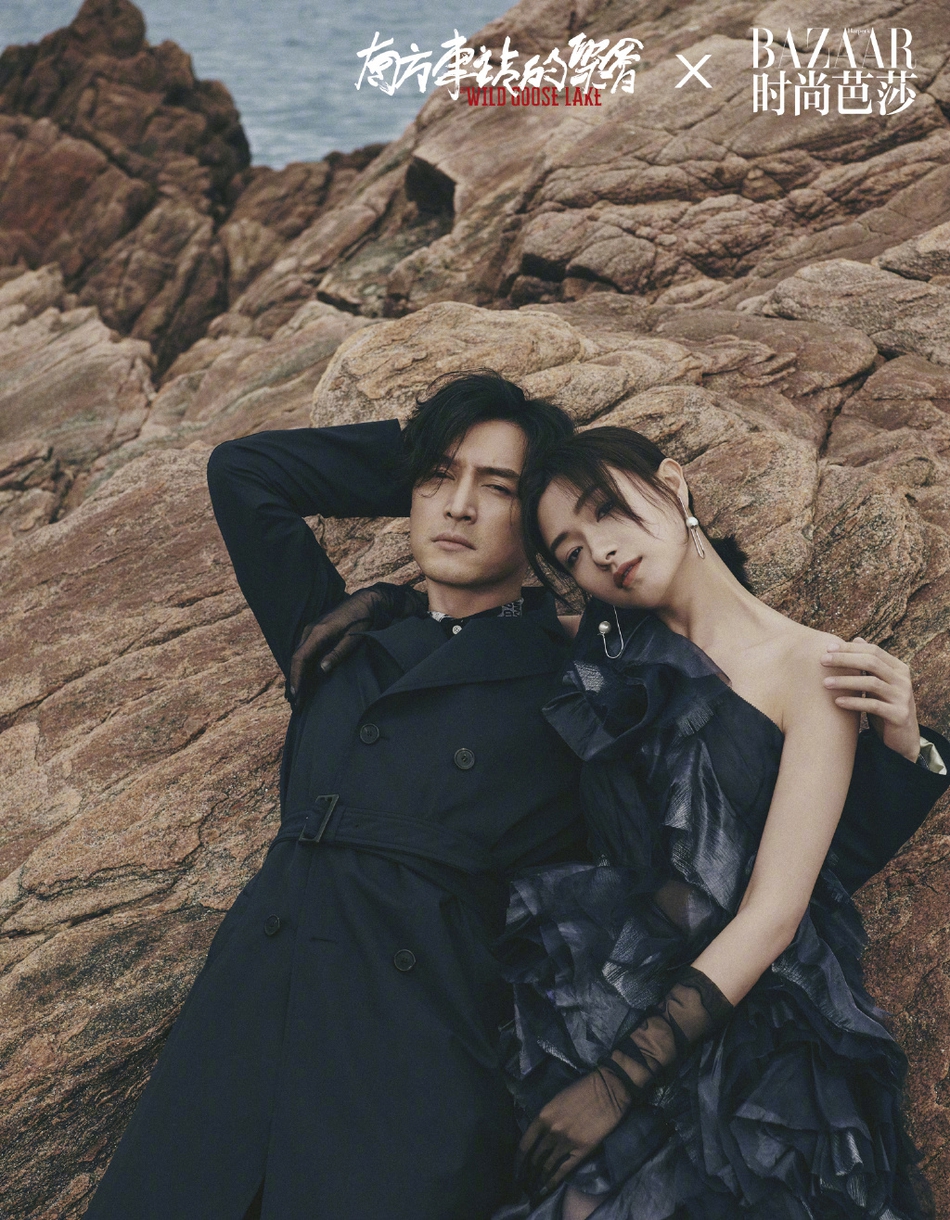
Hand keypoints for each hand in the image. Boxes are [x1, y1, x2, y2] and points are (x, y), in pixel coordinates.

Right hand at [288, 583, 425, 700]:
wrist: (367, 601)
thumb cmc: (362, 620)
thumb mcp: (353, 639)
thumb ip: (337, 653)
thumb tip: (322, 669)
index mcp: (318, 632)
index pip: (300, 658)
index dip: (296, 677)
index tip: (295, 693)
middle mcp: (310, 630)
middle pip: (296, 658)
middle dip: (294, 680)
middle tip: (295, 702)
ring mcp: (311, 629)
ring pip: (298, 655)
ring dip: (296, 674)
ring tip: (297, 694)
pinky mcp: (315, 631)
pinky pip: (304, 650)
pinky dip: (302, 665)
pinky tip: (303, 677)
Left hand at [518, 1067, 629, 1199]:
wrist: (608, 1090)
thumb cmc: (582, 1090)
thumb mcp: (557, 1100)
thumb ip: (547, 1118)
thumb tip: (540, 1135)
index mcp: (543, 1116)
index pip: (525, 1143)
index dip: (518, 1160)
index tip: (516, 1170)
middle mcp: (551, 1131)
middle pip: (534, 1157)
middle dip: (528, 1172)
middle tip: (524, 1181)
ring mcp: (566, 1142)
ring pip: (546, 1166)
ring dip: (539, 1178)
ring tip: (533, 1188)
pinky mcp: (581, 1150)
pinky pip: (563, 1170)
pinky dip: (553, 1182)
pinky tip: (547, 1189)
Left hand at [821, 637, 919, 761]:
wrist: (903, 737)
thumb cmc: (885, 705)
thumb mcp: (879, 682)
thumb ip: (870, 663)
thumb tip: (857, 638)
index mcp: (899, 668)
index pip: (873, 651)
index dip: (850, 648)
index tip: (827, 648)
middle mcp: (903, 680)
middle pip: (872, 662)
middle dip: (845, 660)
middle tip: (822, 660)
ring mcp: (903, 697)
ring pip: (872, 683)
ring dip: (845, 682)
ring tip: (825, 683)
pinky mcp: (899, 715)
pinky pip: (873, 706)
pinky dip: (854, 702)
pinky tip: (837, 702)